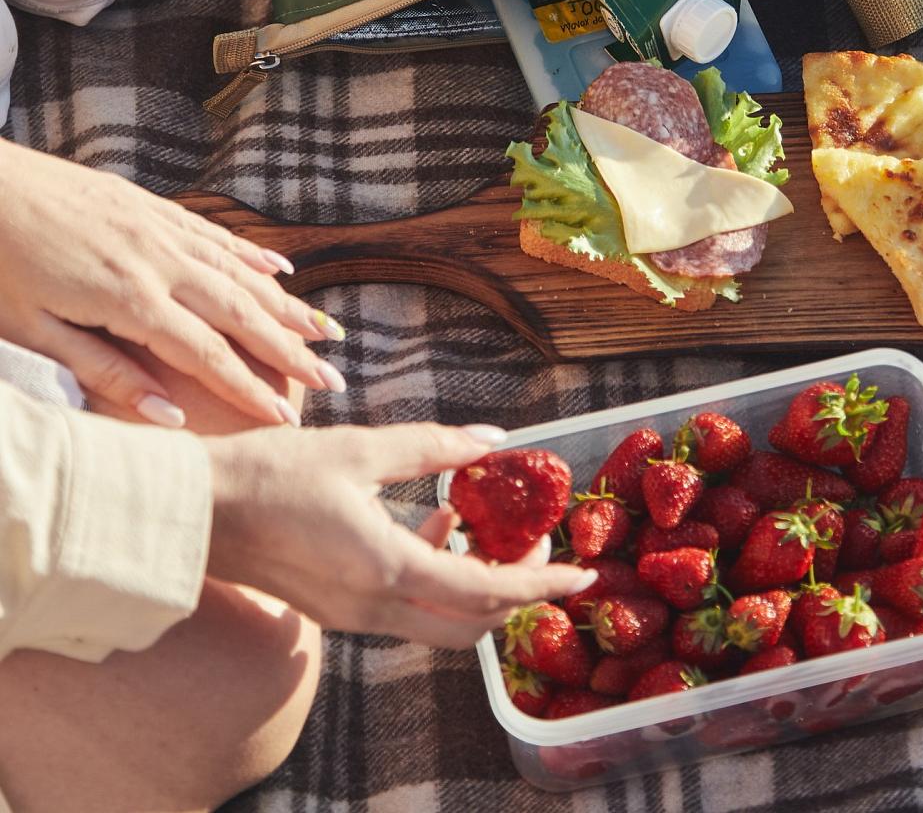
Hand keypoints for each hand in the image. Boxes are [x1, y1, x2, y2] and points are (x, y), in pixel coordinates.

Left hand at [0, 141, 342, 426]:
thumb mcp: (29, 331)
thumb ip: (101, 372)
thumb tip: (166, 416)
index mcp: (127, 298)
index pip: (204, 353)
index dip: (249, 388)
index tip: (284, 419)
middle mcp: (157, 260)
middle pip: (239, 313)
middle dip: (290, 351)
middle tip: (332, 381)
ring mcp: (158, 228)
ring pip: (239, 273)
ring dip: (286, 306)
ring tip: (325, 333)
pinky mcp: (149, 207)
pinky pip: (216, 235)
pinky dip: (254, 255)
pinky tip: (281, 270)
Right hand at [204, 423, 596, 646]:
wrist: (194, 511)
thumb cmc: (269, 474)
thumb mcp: (359, 449)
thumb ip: (434, 447)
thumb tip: (494, 441)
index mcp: (386, 570)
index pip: (487, 594)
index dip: (542, 584)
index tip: (582, 573)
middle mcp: (375, 608)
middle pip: (471, 626)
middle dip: (516, 593)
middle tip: (538, 547)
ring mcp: (353, 617)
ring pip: (441, 624)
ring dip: (477, 587)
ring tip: (489, 528)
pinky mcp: (337, 610)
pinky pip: (408, 610)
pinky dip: (438, 580)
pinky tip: (435, 524)